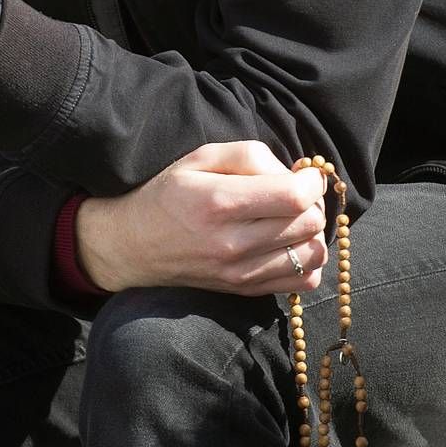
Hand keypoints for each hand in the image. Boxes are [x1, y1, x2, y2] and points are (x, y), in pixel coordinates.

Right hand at [74, 142, 331, 294]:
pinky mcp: (244, 290)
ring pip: (312, 255)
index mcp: (220, 202)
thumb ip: (250, 156)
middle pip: (308, 224)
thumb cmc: (168, 193)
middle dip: (313, 203)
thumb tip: (293, 173)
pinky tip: (289, 244)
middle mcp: (233, 242)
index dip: (311, 181)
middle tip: (297, 194)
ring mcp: (240, 272)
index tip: (304, 173)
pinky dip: (306, 262)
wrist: (132, 245)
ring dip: (313, 233)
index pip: (294, 197)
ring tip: (294, 219)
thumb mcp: (201, 157)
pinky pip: (302, 281)